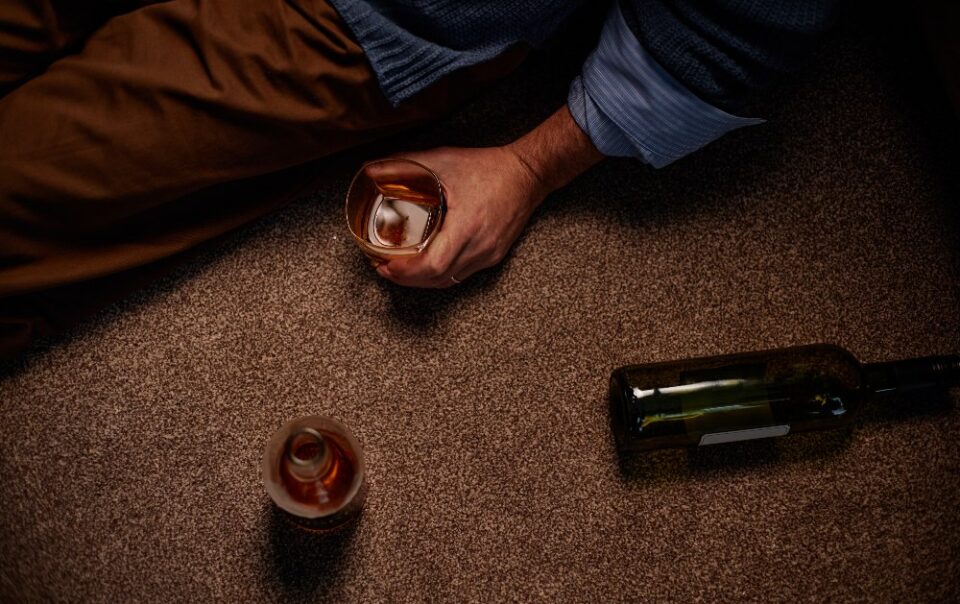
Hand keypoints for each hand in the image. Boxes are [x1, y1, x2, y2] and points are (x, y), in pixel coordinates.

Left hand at [375, 106, 603, 287]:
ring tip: (400, 270)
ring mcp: (488, 255)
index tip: (385, 265)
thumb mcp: (443, 160)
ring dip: (422, 280)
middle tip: (384, 268)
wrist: (527, 175)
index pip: (434, 264)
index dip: (407, 271)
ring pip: (449, 281)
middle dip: (407, 279)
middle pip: (438, 279)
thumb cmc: (488, 167)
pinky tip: (426, 266)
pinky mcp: (493, 256)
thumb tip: (370, 171)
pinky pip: (461, 274)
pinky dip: (439, 274)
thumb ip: (404, 165)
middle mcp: (480, 247)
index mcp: (467, 226)